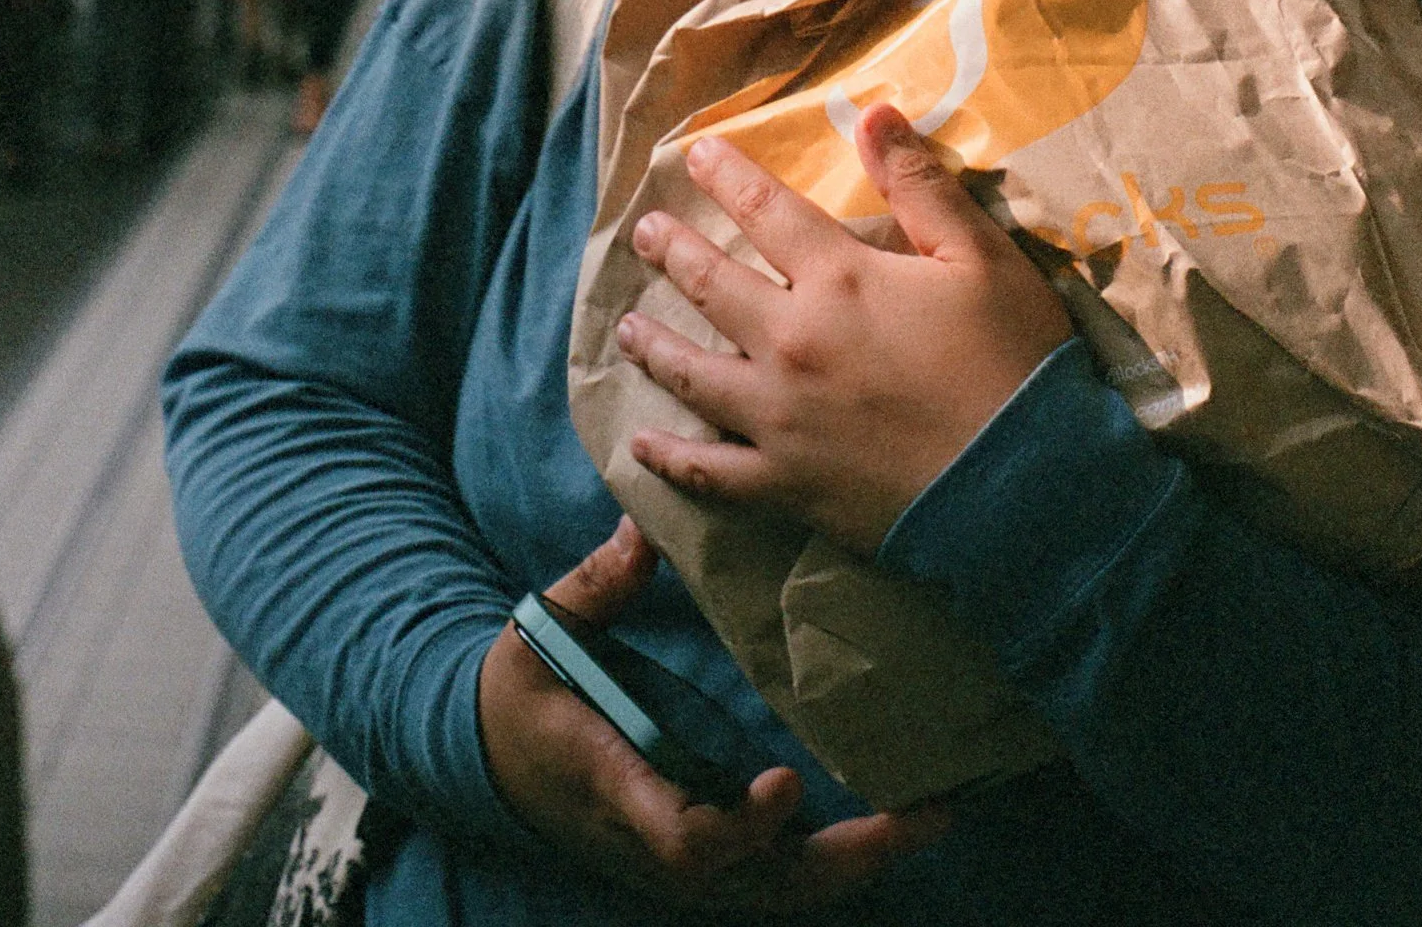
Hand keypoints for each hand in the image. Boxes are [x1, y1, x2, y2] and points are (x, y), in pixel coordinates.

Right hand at [476, 518, 943, 912]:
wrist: (490, 763)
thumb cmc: (521, 695)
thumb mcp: (542, 633)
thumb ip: (596, 589)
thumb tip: (641, 531)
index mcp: (616, 788)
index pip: (686, 841)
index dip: (741, 825)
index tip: (788, 782)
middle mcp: (656, 844)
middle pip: (760, 886)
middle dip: (845, 858)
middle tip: (922, 813)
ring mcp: (681, 862)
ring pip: (779, 890)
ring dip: (856, 861)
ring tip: (931, 813)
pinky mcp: (700, 859)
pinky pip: (775, 875)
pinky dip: (833, 855)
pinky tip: (889, 818)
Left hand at [619, 107, 1070, 553]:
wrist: (1031, 490)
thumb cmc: (1014, 366)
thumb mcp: (982, 259)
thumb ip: (920, 186)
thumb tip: (872, 112)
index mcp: (838, 279)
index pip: (764, 211)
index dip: (726, 177)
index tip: (693, 155)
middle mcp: (791, 340)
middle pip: (711, 285)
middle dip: (671, 253)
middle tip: (644, 234)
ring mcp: (780, 418)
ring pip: (693, 373)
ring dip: (653, 345)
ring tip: (626, 328)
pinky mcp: (786, 485)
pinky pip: (709, 472)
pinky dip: (669, 459)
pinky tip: (642, 445)